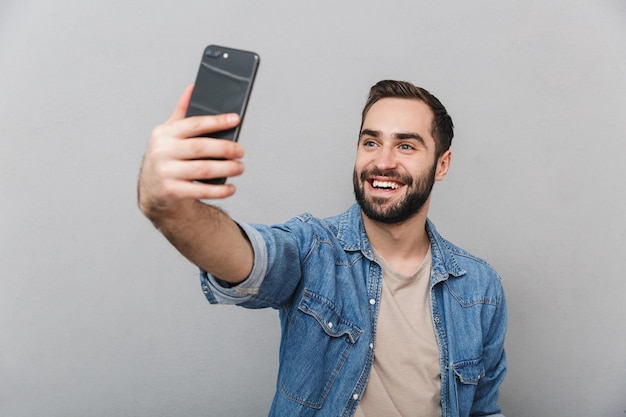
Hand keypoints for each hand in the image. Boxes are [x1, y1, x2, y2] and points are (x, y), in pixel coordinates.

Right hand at [138, 85, 244, 216]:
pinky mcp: (171, 191)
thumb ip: (181, 112)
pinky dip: (219, 191)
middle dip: (225, 148)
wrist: (151, 191)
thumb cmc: (166, 158)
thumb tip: (193, 87)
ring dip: (226, 169)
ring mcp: (166, 172)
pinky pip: (201, 191)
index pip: (194, 124)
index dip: (216, 121)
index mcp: (165, 133)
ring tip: (239, 167)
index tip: (235, 119)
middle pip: (200, 147)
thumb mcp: (168, 134)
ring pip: (203, 170)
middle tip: (241, 151)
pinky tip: (231, 188)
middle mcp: (163, 151)